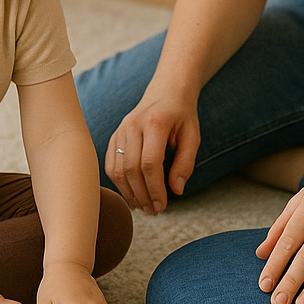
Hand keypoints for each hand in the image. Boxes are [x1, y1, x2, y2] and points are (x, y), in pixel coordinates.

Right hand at [105, 89, 200, 214]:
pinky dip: (119, 183)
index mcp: (155, 123)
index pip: (150, 163)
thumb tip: (176, 191)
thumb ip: (186, 163)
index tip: (163, 206)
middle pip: (132, 169)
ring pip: (118, 169)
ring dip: (129, 193)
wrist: (166, 92)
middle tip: (154, 211)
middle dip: (142, 195)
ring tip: (143, 207)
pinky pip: (111, 164)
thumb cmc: (182, 116)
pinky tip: (132, 195)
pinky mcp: (115, 135)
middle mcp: (133, 125)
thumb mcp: (193, 136)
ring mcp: (121, 129)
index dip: (155, 189)